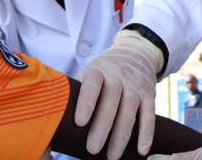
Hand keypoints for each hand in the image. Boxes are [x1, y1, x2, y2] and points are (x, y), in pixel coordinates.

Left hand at [74, 31, 161, 159]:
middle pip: (111, 102)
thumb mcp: (90, 72)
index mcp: (98, 70)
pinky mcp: (150, 95)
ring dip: (121, 135)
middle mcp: (118, 76)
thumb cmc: (104, 70)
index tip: (79, 122)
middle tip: (92, 148)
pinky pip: (149, 115)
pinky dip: (146, 133)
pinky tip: (142, 150)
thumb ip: (75, 91)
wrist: (136, 53)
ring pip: (129, 111)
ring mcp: (135, 86)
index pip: (92, 85)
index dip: (86, 102)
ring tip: (112, 156)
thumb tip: (52, 117)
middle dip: (102, 127)